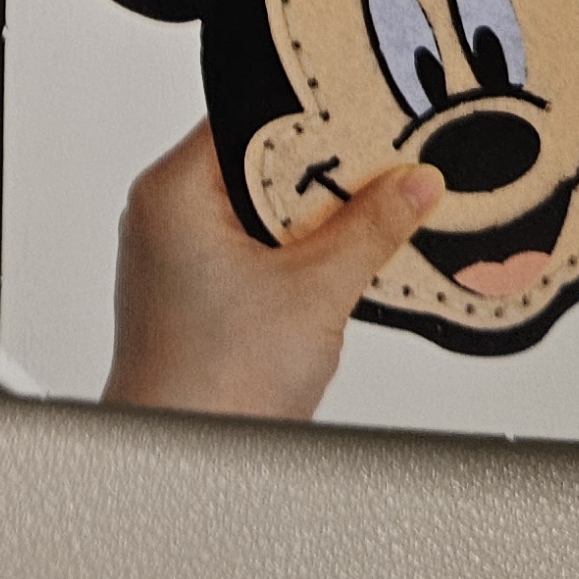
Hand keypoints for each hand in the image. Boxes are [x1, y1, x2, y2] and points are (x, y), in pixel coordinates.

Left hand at [102, 126, 439, 421]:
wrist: (179, 467)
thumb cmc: (215, 386)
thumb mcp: (317, 293)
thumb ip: (372, 229)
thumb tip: (415, 183)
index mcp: (173, 191)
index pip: (249, 116)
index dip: (313, 112)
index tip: (368, 111)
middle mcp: (163, 213)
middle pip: (257, 162)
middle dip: (323, 170)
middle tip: (385, 165)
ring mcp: (174, 254)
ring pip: (257, 208)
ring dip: (312, 216)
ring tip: (370, 214)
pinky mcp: (190, 291)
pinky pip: (248, 245)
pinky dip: (292, 249)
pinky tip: (336, 262)